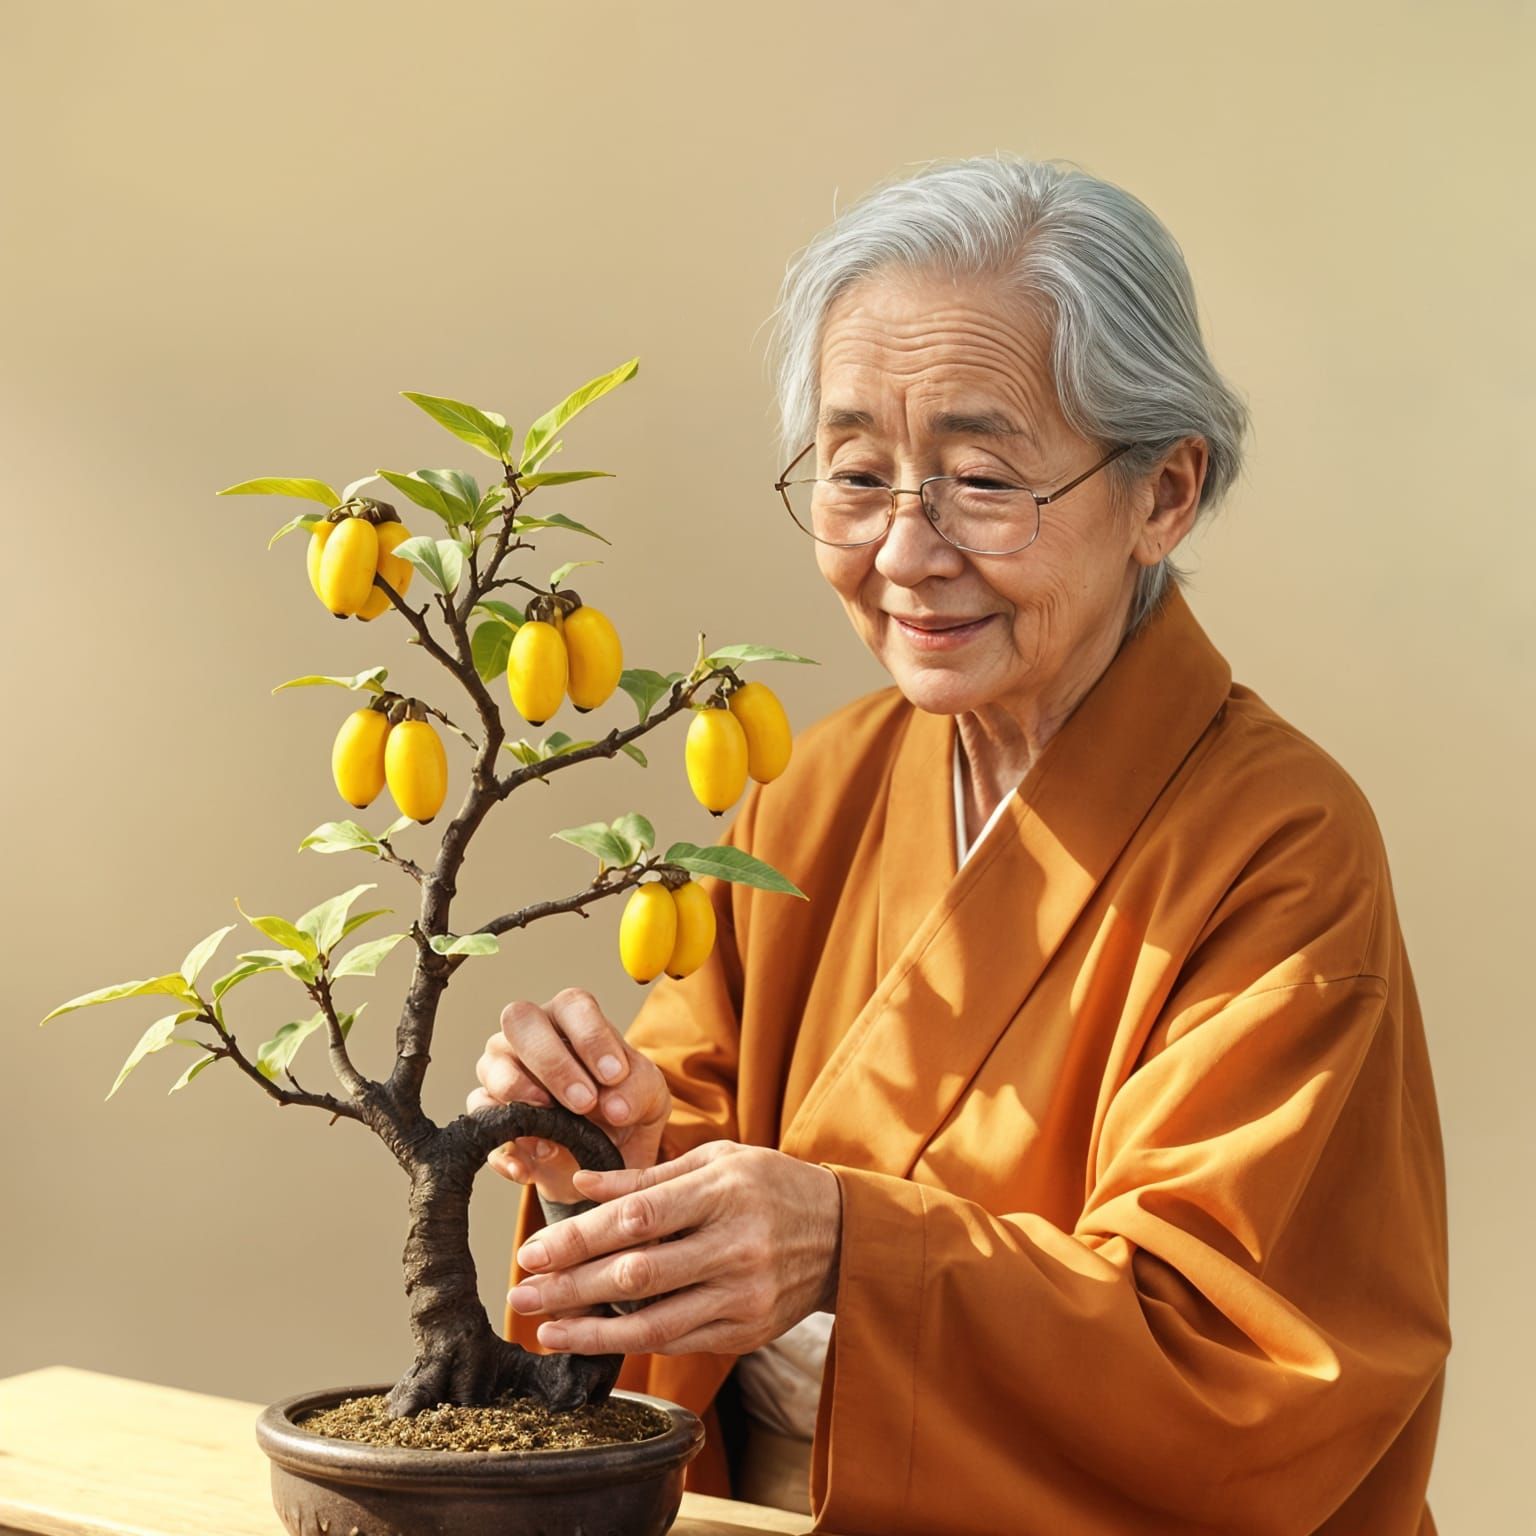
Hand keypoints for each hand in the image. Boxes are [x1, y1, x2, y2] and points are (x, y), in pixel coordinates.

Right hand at [467, 986, 671, 1205]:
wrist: (603, 1158)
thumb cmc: (624, 1107)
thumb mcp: (648, 1098)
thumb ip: (638, 1091)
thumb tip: (614, 1107)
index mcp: (572, 1018)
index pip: (573, 1006)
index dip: (592, 1037)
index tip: (614, 1074)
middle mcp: (529, 1035)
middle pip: (520, 1021)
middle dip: (552, 1062)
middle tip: (584, 1102)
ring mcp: (500, 1069)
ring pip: (493, 1066)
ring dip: (524, 1096)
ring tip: (556, 1132)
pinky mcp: (486, 1113)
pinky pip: (481, 1121)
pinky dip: (506, 1146)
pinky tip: (530, 1166)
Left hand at [506, 1140, 842, 1356]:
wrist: (843, 1234)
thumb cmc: (771, 1185)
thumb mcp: (717, 1160)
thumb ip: (647, 1178)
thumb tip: (581, 1183)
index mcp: (724, 1192)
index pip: (639, 1218)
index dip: (581, 1238)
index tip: (534, 1251)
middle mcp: (735, 1245)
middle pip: (639, 1273)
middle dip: (571, 1287)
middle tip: (522, 1294)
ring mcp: (743, 1295)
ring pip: (655, 1322)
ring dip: (591, 1331)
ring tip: (546, 1329)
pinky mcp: (746, 1332)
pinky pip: (678, 1342)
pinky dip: (630, 1343)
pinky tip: (594, 1338)